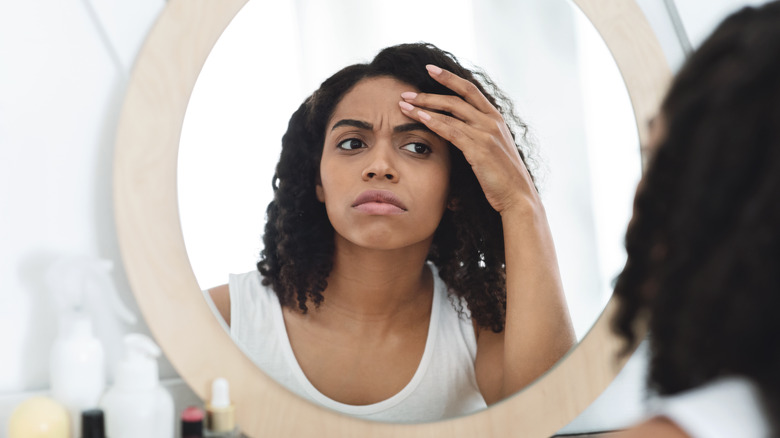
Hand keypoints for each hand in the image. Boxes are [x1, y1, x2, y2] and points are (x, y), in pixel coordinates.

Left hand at [398, 64, 539, 214]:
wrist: (518, 197)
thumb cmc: (503, 178)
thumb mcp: (493, 149)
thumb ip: (479, 136)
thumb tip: (459, 130)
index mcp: (496, 119)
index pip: (470, 90)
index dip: (449, 78)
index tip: (430, 70)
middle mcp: (492, 122)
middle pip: (456, 98)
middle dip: (429, 92)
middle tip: (406, 91)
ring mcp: (487, 134)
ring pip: (451, 113)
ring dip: (424, 107)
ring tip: (404, 105)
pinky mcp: (480, 150)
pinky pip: (452, 131)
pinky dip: (434, 123)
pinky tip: (419, 118)